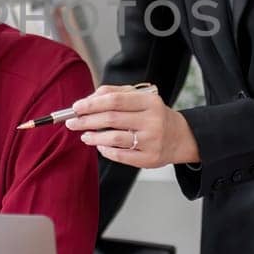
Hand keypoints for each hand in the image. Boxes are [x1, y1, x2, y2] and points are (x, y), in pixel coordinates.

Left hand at [64, 84, 200, 167]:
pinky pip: (121, 155)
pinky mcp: (149, 159)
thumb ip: (116, 94)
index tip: (76, 107)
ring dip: (94, 137)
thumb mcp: (141, 99)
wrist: (181, 137)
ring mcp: (152, 141)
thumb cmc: (155, 115)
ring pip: (115, 138)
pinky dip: (106, 151)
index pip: (115, 100)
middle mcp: (152, 121)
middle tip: (72, 122)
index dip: (92, 104)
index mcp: (150, 102)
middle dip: (87, 120)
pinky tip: (100, 146)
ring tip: (84, 135)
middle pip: (112, 118)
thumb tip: (88, 99)